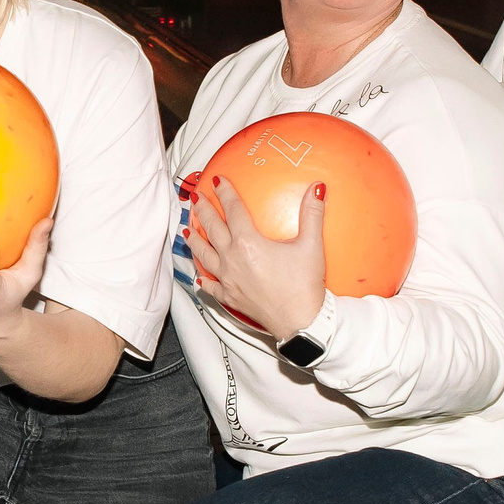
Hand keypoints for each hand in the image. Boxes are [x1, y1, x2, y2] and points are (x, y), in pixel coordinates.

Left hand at [189, 178, 326, 341]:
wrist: (299, 321)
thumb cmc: (304, 286)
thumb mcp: (311, 245)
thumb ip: (312, 214)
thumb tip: (317, 188)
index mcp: (248, 243)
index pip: (233, 210)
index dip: (225, 193)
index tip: (217, 181)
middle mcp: (232, 259)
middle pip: (211, 228)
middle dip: (202, 210)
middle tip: (195, 197)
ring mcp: (228, 279)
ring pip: (203, 254)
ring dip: (194, 239)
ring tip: (187, 229)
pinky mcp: (229, 297)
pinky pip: (210, 285)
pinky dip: (203, 278)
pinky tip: (200, 275)